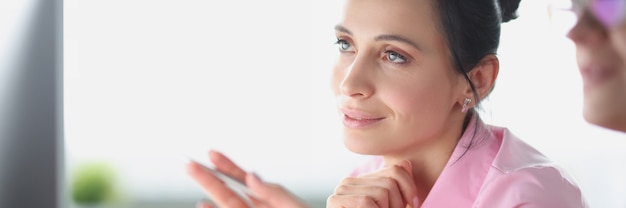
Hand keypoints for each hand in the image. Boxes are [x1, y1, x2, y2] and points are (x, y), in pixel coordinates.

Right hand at [186, 150, 308, 207]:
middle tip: (189, 163)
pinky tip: (204, 205)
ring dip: (209, 193)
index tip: (212, 153)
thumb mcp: (294, 205)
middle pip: (228, 193)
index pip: (242, 179)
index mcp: (266, 198)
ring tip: (194, 176)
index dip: (227, 167)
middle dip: (208, 178)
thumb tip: (252, 176)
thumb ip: (274, 192)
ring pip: (226, 205)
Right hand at [327, 160, 417, 207]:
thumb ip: (397, 186)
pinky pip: (366, 202)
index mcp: (364, 180)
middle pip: (390, 182)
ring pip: (382, 192)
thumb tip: (406, 163)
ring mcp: (341, 189)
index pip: (397, 169)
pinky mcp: (334, 200)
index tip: (412, 204)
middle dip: (398, 204)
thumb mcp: (390, 206)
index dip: (409, 189)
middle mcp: (350, 181)